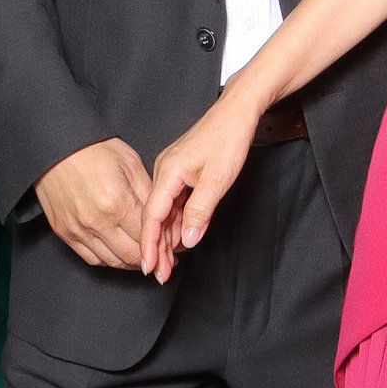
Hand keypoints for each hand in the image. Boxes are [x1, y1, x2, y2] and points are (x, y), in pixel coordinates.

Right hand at [33, 138, 151, 269]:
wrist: (57, 147)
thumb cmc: (94, 150)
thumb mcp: (131, 164)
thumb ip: (148, 194)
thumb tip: (164, 218)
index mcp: (117, 202)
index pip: (147, 237)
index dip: (164, 246)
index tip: (173, 250)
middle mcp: (97, 221)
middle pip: (132, 255)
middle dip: (152, 260)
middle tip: (164, 259)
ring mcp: (78, 229)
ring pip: (112, 262)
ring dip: (131, 264)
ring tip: (145, 258)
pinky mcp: (64, 233)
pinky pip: (92, 258)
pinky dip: (109, 260)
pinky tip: (120, 254)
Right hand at [140, 96, 259, 282]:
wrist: (237, 112)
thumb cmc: (228, 138)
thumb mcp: (217, 180)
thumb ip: (200, 211)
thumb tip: (187, 239)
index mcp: (168, 172)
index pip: (152, 215)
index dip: (149, 244)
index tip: (149, 266)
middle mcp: (165, 172)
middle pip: (155, 217)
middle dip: (157, 247)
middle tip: (161, 274)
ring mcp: (172, 172)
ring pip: (164, 212)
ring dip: (166, 238)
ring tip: (167, 264)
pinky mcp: (181, 173)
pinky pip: (173, 203)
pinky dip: (175, 223)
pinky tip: (178, 239)